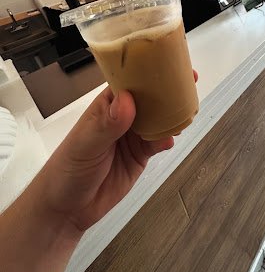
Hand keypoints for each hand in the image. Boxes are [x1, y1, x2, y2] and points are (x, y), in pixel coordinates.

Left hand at [36, 71, 197, 231]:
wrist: (68, 209)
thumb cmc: (68, 169)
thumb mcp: (86, 143)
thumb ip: (107, 124)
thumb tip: (127, 100)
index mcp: (107, 105)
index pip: (130, 81)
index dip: (149, 70)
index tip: (169, 62)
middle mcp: (122, 116)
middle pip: (150, 98)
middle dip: (168, 90)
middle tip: (189, 82)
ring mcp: (132, 136)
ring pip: (158, 119)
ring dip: (172, 114)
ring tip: (185, 111)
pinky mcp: (140, 155)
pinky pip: (158, 142)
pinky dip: (167, 139)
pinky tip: (170, 140)